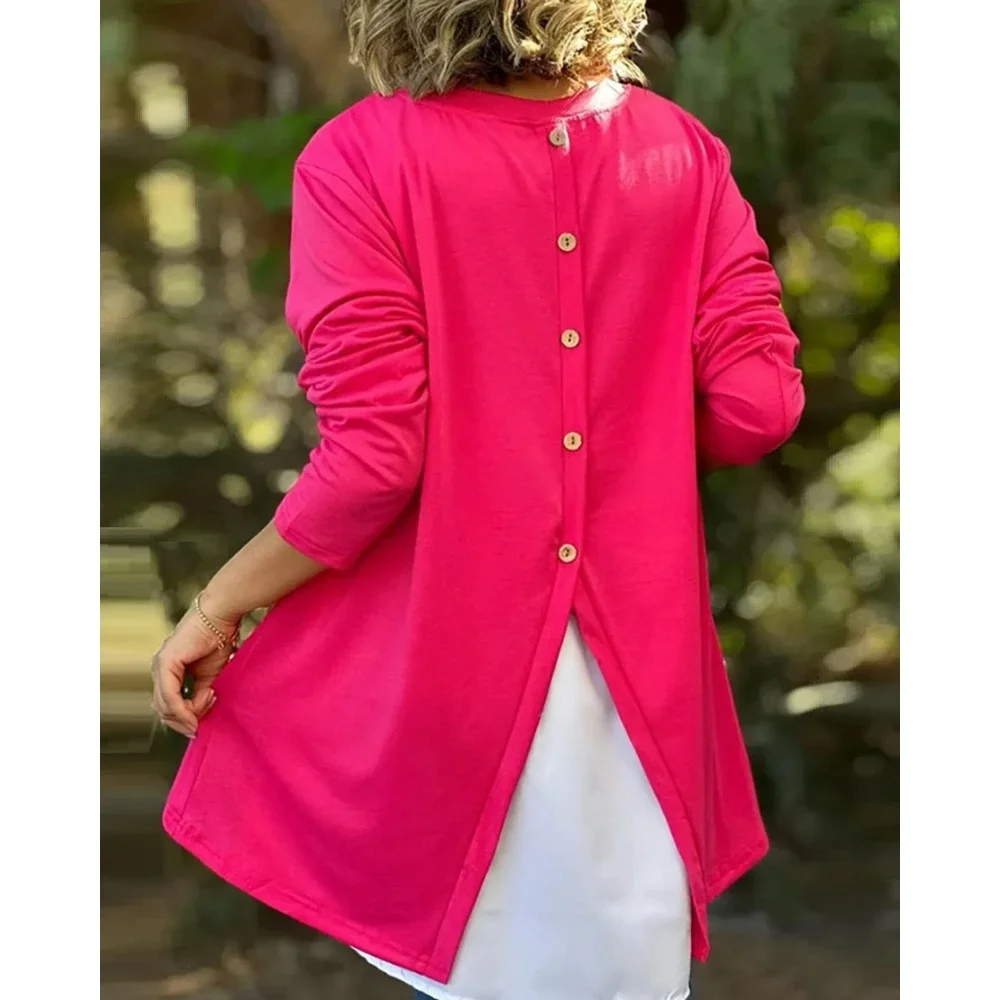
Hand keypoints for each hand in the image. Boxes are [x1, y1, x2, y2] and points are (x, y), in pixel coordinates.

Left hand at [151, 600, 239, 738]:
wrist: (220, 615)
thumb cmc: (219, 637)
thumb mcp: (210, 675)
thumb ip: (201, 693)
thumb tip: (197, 715)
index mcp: (169, 672)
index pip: (168, 706)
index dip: (185, 718)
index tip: (204, 721)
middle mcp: (160, 669)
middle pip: (163, 710)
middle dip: (185, 720)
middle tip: (204, 719)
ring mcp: (160, 666)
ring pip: (165, 707)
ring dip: (188, 714)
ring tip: (210, 701)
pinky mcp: (165, 664)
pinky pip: (170, 697)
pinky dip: (184, 708)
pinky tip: (199, 707)